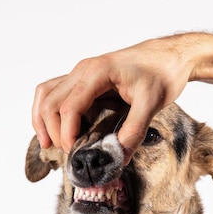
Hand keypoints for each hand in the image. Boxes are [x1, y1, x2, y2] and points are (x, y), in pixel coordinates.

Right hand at [31, 37, 196, 163]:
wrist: (171, 56)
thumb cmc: (162, 73)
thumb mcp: (152, 103)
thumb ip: (134, 131)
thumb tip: (118, 157)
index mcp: (97, 73)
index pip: (69, 107)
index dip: (67, 134)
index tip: (75, 153)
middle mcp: (83, 70)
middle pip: (50, 102)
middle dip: (52, 131)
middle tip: (68, 152)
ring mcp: (80, 73)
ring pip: (45, 94)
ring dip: (42, 119)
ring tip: (49, 143)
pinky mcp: (83, 79)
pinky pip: (54, 92)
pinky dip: (48, 111)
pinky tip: (55, 129)